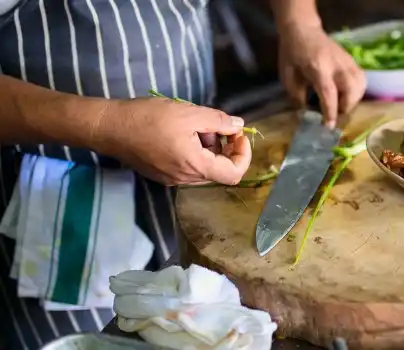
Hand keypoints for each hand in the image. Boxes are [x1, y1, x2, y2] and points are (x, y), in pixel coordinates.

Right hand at [95, 98, 251, 185]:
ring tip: (197, 125)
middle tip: (218, 124)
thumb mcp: (188, 113)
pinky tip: (183, 132)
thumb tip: (238, 125)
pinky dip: (195, 151)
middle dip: (226, 147)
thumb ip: (218, 121)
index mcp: (195, 166)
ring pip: (204, 167)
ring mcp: (172, 179)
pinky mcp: (162, 174)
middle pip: (219, 170)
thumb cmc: (147, 118)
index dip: (243, 154)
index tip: (238, 134)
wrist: (108, 127)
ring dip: (209, 148)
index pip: (234, 173)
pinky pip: (188, 166)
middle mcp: (185, 179)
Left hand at [277, 22, 365, 127]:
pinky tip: (348, 95)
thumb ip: (297, 96)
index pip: (329, 92)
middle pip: (351, 89)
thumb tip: (306, 115)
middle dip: (346, 106)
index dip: (330, 111)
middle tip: (336, 113)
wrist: (303, 30)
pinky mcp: (352, 61)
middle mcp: (337, 64)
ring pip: (360, 85)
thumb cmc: (292, 54)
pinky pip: (362, 80)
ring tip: (342, 104)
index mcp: (318, 67)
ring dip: (353, 100)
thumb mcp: (287, 76)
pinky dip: (358, 91)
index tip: (329, 126)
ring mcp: (347, 61)